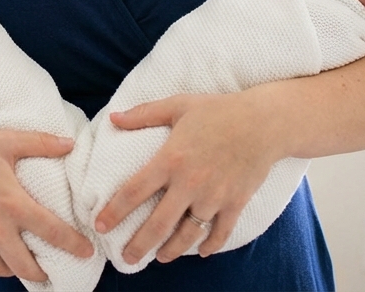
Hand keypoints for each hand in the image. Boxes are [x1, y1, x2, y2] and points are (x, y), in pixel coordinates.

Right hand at [0, 129, 93, 280]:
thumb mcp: (5, 141)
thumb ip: (40, 143)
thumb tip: (70, 143)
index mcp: (12, 203)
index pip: (53, 232)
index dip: (74, 245)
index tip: (88, 252)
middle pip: (28, 267)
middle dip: (44, 273)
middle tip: (52, 270)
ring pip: (3, 270)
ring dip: (16, 269)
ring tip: (24, 263)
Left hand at [94, 90, 282, 263]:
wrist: (264, 122)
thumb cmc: (219, 110)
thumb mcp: (178, 105)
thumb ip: (144, 114)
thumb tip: (113, 117)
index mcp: (170, 159)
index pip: (134, 191)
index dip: (114, 211)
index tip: (100, 225)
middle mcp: (189, 183)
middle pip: (158, 224)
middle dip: (138, 245)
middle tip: (126, 258)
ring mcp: (214, 197)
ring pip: (187, 235)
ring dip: (171, 250)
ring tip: (159, 257)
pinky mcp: (235, 203)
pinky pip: (220, 233)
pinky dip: (210, 246)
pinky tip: (201, 252)